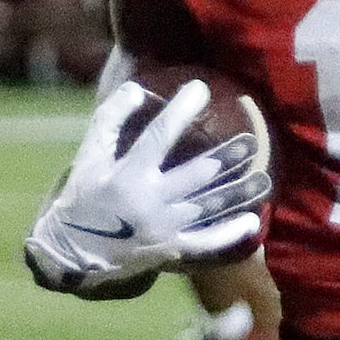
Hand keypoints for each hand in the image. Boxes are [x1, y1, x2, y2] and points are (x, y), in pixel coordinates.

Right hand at [25, 80, 269, 295]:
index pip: (159, 135)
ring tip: (264, 178)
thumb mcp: (88, 157)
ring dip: (238, 192)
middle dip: (226, 156)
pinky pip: (205, 244)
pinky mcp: (169, 250)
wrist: (74, 251)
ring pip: (208, 207)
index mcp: (127, 175)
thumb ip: (110, 121)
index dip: (181, 110)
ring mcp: (163, 228)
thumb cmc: (83, 196)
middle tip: (253, 140)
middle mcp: (149, 201)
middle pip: (196, 174)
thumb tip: (136, 88)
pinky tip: (252, 222)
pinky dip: (229, 234)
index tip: (200, 89)